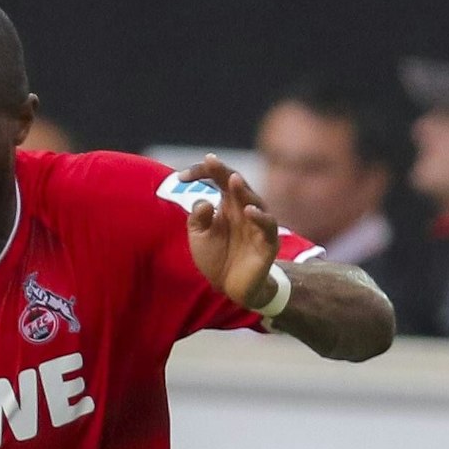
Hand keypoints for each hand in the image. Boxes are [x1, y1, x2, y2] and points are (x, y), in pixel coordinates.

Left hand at [180, 154, 280, 310]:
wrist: (230, 287)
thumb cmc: (217, 257)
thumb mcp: (199, 237)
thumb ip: (197, 219)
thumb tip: (203, 201)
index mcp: (227, 204)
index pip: (217, 180)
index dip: (201, 174)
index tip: (181, 177)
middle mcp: (243, 209)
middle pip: (235, 184)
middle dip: (223, 172)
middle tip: (211, 161)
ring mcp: (257, 223)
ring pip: (253, 200)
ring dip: (243, 190)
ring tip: (232, 179)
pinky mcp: (268, 241)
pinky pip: (266, 225)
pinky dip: (259, 217)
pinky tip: (248, 211)